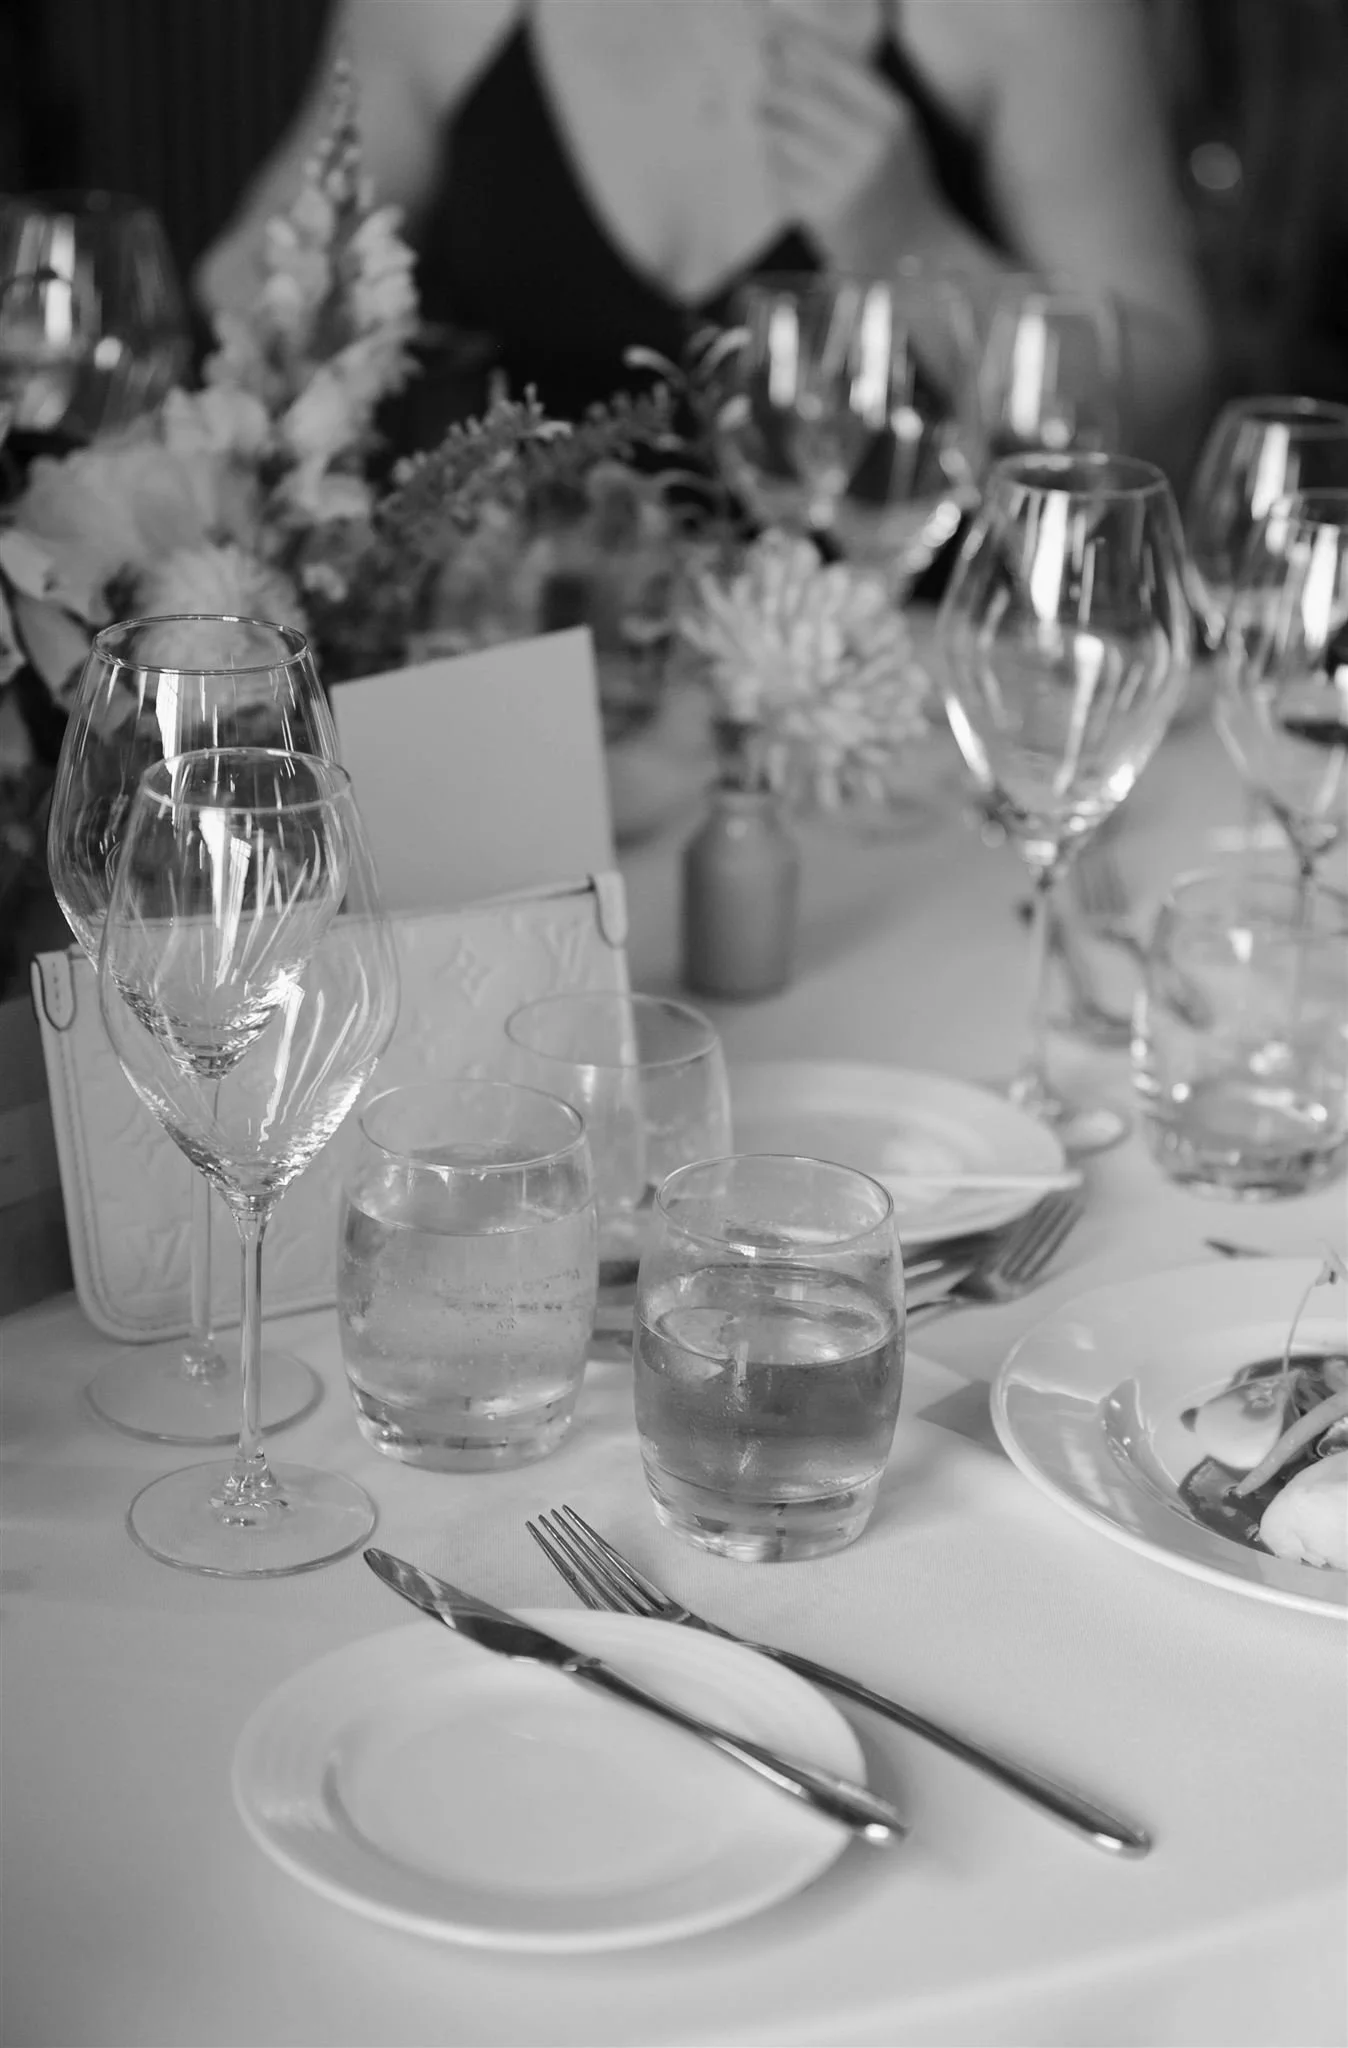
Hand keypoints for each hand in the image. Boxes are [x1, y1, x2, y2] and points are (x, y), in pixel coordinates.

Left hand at [760, 14, 946, 273]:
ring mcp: (844, 182)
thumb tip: (794, 55)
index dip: (796, 46)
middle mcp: (870, 146)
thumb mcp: (893, 132)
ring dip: (771, 136)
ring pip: (782, 138)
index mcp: (891, 117)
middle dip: (771, 94)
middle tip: (759, 96)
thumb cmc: (896, 185)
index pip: (833, 67)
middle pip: (799, 99)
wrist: (911, 253)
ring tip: (778, 141)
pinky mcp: (820, 212)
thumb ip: (854, 95)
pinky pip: (778, 176)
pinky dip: (775, 172)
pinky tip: (790, 176)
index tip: (767, 31)